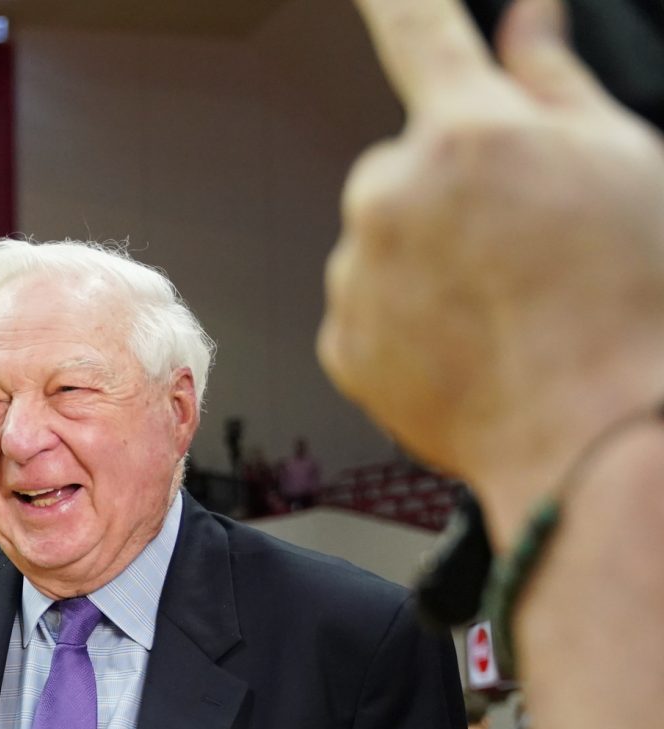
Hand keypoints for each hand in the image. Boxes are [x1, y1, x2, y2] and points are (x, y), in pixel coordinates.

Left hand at [320, 0, 663, 536]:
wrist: (596, 442)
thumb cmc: (629, 309)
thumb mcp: (622, 163)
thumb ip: (554, 83)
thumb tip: (528, 18)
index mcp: (467, 134)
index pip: (417, 32)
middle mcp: (390, 195)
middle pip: (407, 167)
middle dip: (454, 193)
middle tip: (529, 247)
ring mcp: (356, 275)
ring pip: (387, 243)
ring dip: (431, 264)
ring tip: (510, 312)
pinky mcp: (341, 345)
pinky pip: (371, 311)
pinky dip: (411, 323)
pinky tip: (473, 351)